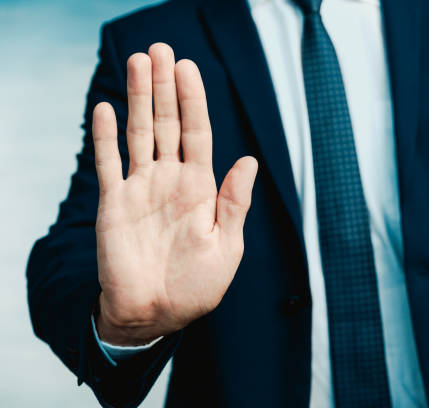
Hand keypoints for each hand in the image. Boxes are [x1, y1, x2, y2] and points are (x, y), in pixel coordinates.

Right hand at [92, 43, 257, 344]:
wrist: (156, 314)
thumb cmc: (196, 286)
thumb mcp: (226, 246)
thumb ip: (234, 204)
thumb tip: (249, 161)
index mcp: (201, 188)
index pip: (197, 133)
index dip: (193, 101)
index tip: (188, 68)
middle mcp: (170, 180)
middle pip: (167, 124)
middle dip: (165, 88)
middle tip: (160, 50)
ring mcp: (141, 188)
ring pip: (139, 134)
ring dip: (138, 99)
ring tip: (138, 62)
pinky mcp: (113, 203)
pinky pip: (107, 163)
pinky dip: (104, 137)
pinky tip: (106, 108)